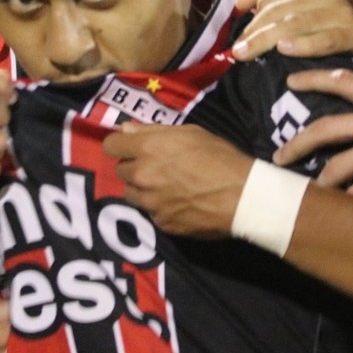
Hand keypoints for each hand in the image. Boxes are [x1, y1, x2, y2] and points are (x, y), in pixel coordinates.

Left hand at [104, 123, 252, 237]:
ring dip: (143, 189)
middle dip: (134, 167)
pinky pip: (150, 212)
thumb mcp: (190, 133)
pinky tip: (180, 203)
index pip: (110, 146)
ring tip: (167, 187)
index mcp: (148, 148)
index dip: (120, 146)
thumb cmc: (220, 157)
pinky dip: (159, 207)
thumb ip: (153, 130)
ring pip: (132, 194)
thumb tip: (125, 129)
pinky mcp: (161, 223)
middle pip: (120, 171)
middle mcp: (142, 176)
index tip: (131, 148)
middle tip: (157, 167)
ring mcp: (150, 203)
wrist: (243, 196)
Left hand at [231, 0, 352, 61]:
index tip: (236, 37)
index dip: (250, 17)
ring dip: (267, 40)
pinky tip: (284, 50)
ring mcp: (347, 11)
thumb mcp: (296, 9)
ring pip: (298, 24)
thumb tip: (241, 0)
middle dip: (255, 31)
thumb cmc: (323, 30)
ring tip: (246, 54)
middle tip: (237, 52)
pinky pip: (326, 40)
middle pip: (282, 10)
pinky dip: (304, 45)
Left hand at [276, 68, 352, 202]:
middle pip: (324, 128)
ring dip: (320, 182)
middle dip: (296, 143)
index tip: (290, 76)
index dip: (313, 77)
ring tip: (311, 192)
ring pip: (334, 167)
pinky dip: (347, 203)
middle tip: (279, 155)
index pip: (343, 81)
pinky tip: (343, 213)